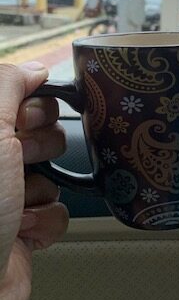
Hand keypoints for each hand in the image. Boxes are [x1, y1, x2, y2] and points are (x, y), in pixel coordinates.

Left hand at [0, 62, 68, 299]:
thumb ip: (8, 85)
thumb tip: (36, 68)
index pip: (13, 101)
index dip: (31, 103)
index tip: (36, 113)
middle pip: (35, 134)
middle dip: (40, 147)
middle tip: (29, 157)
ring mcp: (0, 198)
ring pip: (49, 174)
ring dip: (41, 191)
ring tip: (19, 206)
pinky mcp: (18, 229)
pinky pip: (54, 212)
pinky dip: (45, 222)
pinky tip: (24, 232)